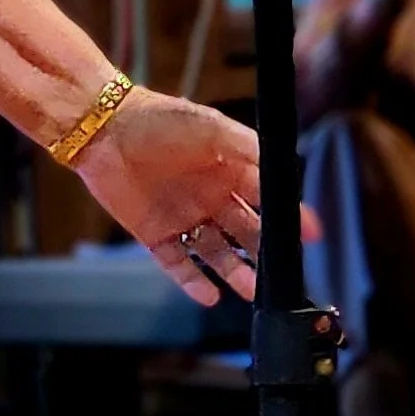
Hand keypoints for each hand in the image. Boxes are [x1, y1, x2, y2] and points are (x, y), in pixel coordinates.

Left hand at [73, 86, 282, 305]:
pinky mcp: (154, 233)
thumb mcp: (211, 127)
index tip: (310, 236)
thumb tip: (281, 166)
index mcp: (226, 169)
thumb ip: (247, 147)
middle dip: (264, 252)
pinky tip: (210, 296)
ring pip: (216, 252)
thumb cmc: (158, 119)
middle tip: (282, 275)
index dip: (287, 217)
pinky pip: (178, 263)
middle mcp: (209, 196)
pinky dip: (193, 282)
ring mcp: (183, 216)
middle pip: (245, 231)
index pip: (265, 198)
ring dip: (235, 272)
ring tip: (253, 293)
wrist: (104, 129)